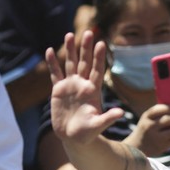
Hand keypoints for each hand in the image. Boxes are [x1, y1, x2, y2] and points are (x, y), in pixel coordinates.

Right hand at [46, 30, 123, 145]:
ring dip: (70, 50)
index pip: (97, 70)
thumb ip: (108, 118)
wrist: (74, 138)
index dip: (98, 57)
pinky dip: (52, 63)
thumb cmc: (88, 133)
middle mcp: (82, 86)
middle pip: (84, 63)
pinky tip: (50, 50)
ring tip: (69, 34)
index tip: (101, 43)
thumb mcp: (99, 125)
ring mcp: (71, 87)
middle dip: (86, 48)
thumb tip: (120, 113)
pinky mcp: (59, 91)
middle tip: (88, 32)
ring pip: (70, 64)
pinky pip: (55, 74)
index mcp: (93, 91)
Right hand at [124, 104, 169, 156]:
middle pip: (167, 120)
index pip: (157, 109)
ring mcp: (155, 137)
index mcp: (145, 118)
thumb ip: (158, 116)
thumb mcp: (146, 121)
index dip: (167, 108)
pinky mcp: (161, 147)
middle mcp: (150, 127)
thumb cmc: (145, 130)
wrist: (136, 148)